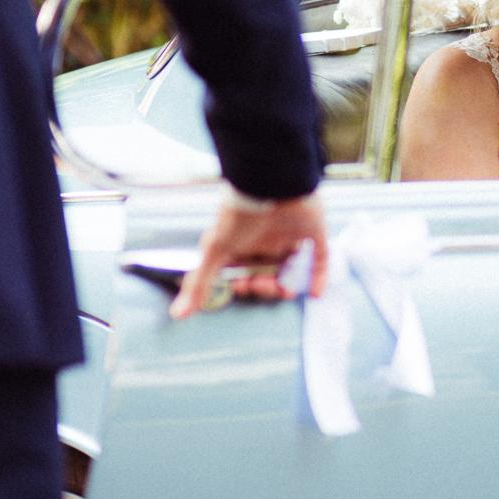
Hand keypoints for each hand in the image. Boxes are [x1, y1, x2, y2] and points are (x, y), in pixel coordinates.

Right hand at [170, 192, 327, 318]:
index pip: (243, 272)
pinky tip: (315, 294)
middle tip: (264, 286)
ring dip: (288, 284)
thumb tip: (178, 315)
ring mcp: (290, 235)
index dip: (243, 285)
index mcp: (242, 243)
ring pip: (291, 266)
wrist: (270, 184)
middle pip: (267, 272)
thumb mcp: (216, 252)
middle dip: (265, 286)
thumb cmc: (239, 217)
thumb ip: (199, 283)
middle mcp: (266, 239)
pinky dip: (319, 276)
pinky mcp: (314, 230)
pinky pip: (320, 257)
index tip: (241, 287)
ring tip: (285, 292)